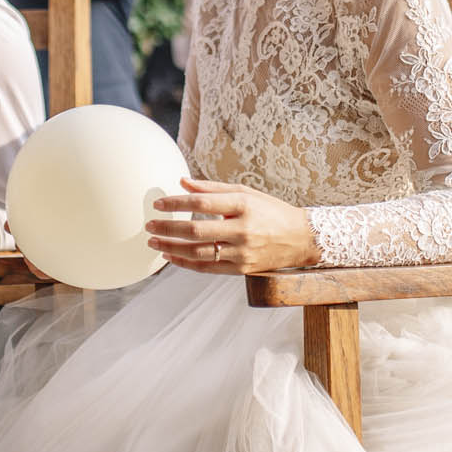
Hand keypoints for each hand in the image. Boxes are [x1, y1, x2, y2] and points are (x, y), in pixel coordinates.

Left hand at [145, 178, 320, 274]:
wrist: (301, 239)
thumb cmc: (270, 211)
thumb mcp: (246, 193)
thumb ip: (212, 189)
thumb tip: (182, 182)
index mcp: (243, 205)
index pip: (201, 203)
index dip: (176, 203)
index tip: (158, 204)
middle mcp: (242, 229)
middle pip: (196, 231)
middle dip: (168, 229)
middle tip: (149, 226)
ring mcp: (242, 252)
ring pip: (198, 253)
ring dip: (172, 248)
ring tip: (154, 243)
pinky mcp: (242, 269)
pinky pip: (208, 268)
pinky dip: (186, 263)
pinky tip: (171, 257)